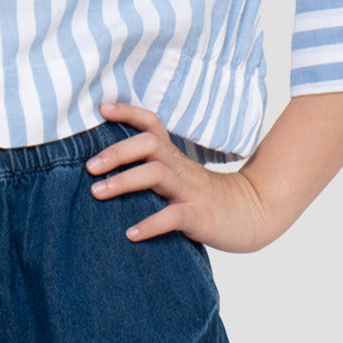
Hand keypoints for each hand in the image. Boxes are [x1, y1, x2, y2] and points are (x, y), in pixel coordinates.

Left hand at [88, 102, 277, 252]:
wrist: (252, 214)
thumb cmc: (206, 196)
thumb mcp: (179, 175)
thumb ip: (152, 168)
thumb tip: (108, 168)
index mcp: (173, 156)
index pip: (151, 124)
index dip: (127, 112)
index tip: (101, 108)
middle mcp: (179, 168)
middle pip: (148, 144)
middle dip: (116, 152)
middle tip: (90, 167)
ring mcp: (189, 190)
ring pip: (156, 174)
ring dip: (123, 182)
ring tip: (97, 193)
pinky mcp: (199, 215)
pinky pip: (173, 216)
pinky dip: (150, 224)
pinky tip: (132, 234)